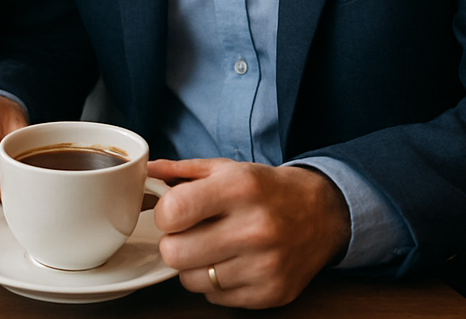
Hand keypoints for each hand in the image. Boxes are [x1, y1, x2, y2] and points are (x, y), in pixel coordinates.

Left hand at [149, 157, 350, 308]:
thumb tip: (145, 173)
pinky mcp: (272, 294)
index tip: (172, 212)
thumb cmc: (263, 188)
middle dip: (173, 242)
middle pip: (175, 253)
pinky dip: (214, 283)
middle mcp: (253, 228)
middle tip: (187, 233)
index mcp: (238, 189)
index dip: (163, 214)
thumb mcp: (224, 168)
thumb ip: (180, 171)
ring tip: (210, 247)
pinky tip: (230, 262)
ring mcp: (264, 266)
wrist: (319, 213)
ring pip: (191, 280)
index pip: (173, 211)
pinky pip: (216, 298)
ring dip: (192, 265)